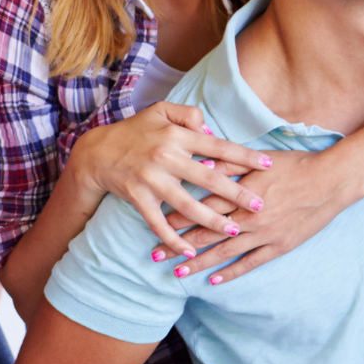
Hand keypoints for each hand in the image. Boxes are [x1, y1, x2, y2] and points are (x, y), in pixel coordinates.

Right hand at [71, 103, 267, 256]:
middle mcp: (166, 157)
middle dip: (237, 193)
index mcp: (176, 135)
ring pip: (188, 205)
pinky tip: (191, 252)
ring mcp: (151, 180)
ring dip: (212, 221)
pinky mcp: (138, 198)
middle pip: (209, 178)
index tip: (268, 165)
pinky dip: (174, 240)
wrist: (96, 152)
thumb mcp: (160, 110)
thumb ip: (190, 115)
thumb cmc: (133, 131)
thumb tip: (212, 130)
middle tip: (260, 205)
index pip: (218, 146)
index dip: (244, 156)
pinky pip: (159, 224)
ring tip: (234, 231)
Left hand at [152, 147, 351, 283]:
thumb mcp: (258, 160)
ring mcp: (263, 234)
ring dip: (198, 262)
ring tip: (177, 272)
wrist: (331, 181)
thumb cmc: (294, 165)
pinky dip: (231, 272)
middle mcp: (247, 216)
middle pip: (205, 233)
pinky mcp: (278, 246)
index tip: (155, 223)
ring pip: (223, 252)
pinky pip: (250, 263)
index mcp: (240, 193)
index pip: (199, 206)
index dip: (176, 216)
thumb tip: (201, 162)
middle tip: (154, 255)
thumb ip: (229, 162)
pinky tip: (213, 280)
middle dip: (178, 245)